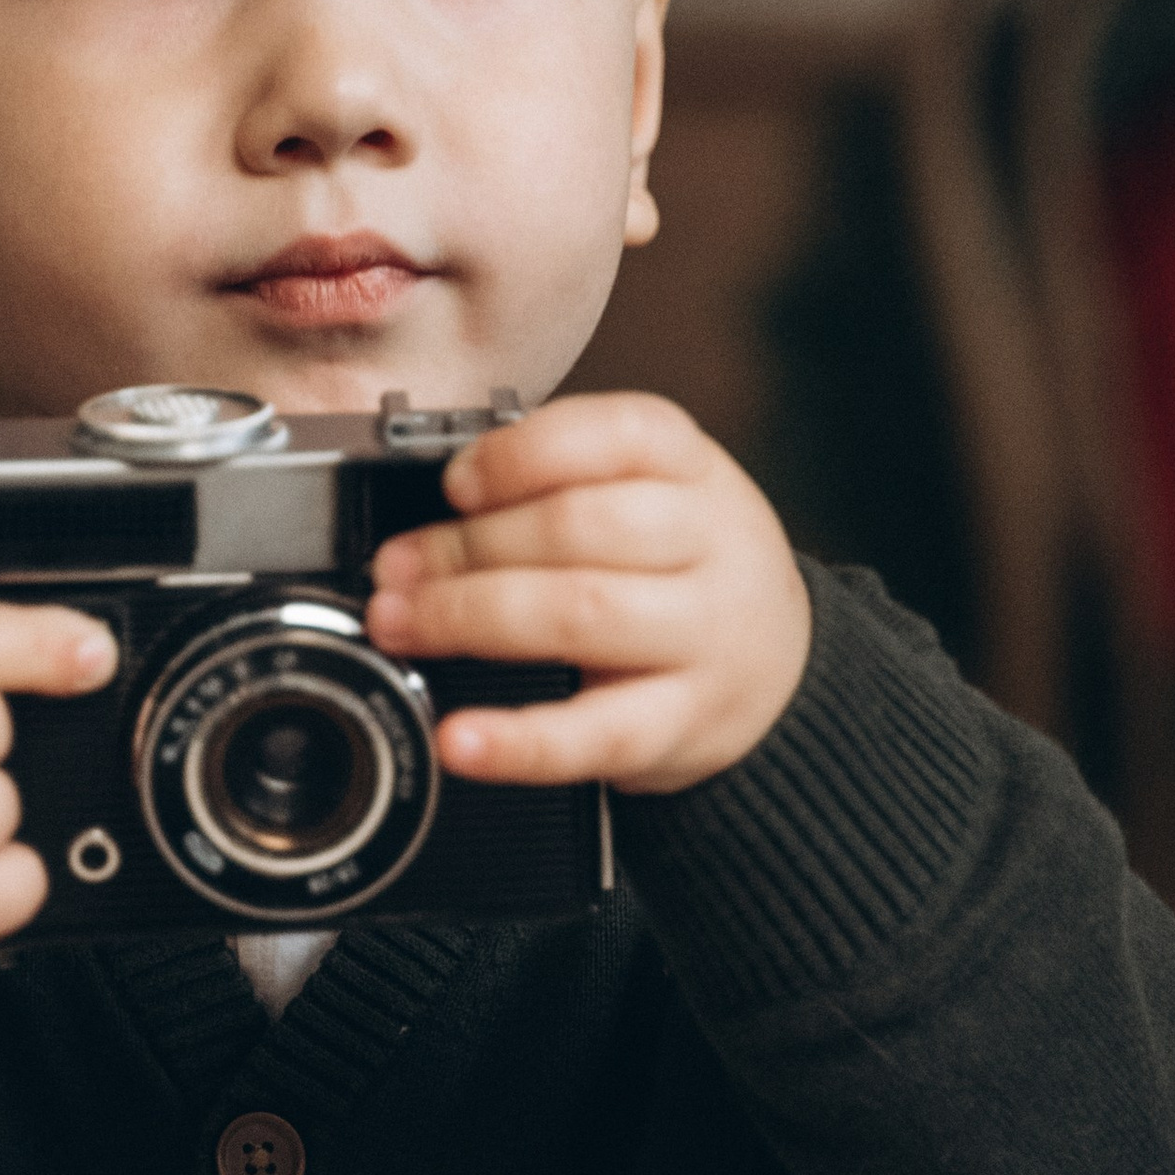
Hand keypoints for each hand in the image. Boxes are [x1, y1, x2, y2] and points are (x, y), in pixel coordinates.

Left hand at [362, 392, 810, 794]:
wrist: (779, 673)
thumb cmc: (684, 573)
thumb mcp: (653, 497)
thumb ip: (559, 486)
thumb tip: (431, 518)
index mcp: (693, 470)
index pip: (619, 434)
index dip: (521, 454)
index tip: (453, 484)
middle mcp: (710, 545)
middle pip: (578, 525)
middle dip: (466, 546)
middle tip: (396, 569)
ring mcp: (703, 637)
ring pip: (580, 612)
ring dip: (469, 617)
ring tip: (403, 624)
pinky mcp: (682, 723)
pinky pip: (595, 733)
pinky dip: (517, 740)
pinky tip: (461, 738)